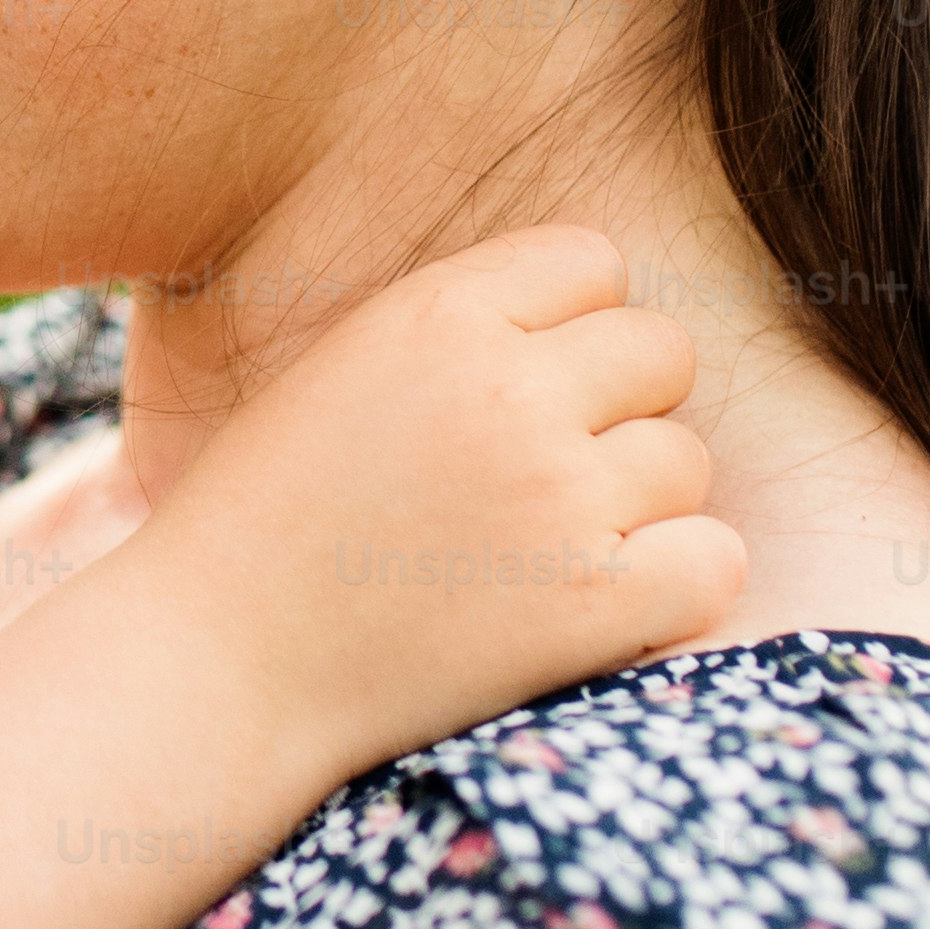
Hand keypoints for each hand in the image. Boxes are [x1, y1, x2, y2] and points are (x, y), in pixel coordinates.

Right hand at [150, 225, 741, 778]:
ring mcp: (556, 497)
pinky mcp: (593, 602)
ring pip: (686, 462)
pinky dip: (675, 586)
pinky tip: (601, 605)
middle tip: (544, 476)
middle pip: (662, 352)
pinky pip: (715, 559)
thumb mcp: (341, 371)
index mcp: (436, 313)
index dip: (571, 327)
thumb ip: (457, 331)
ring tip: (542, 551)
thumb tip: (586, 317)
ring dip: (636, 508)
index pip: (594, 261)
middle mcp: (508, 389)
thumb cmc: (263, 524)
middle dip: (619, 409)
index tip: (525, 389)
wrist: (215, 667)